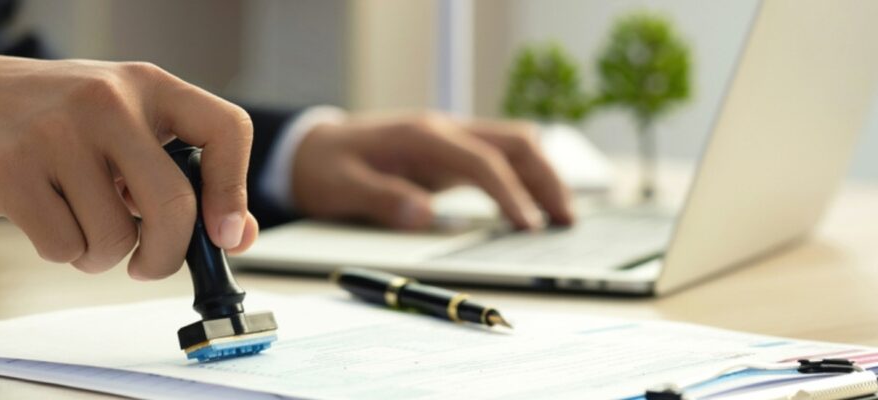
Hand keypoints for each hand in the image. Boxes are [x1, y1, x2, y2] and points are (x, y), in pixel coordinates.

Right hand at [0, 49, 258, 278]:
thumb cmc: (56, 122)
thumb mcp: (126, 129)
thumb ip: (180, 176)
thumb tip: (236, 237)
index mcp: (148, 86)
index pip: (225, 129)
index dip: (234, 192)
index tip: (224, 235)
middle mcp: (108, 101)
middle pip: (173, 205)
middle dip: (166, 255)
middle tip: (148, 264)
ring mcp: (57, 132)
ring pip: (114, 238)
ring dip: (100, 255)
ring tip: (80, 223)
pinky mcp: (11, 168)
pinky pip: (63, 246)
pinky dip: (61, 251)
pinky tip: (46, 218)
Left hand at [292, 112, 572, 229]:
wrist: (312, 147)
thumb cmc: (325, 167)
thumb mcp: (341, 187)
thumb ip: (381, 199)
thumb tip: (425, 216)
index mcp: (421, 136)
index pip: (481, 160)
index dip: (510, 193)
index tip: (528, 225)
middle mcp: (443, 130)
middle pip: (515, 142)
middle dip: (546, 178)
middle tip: (565, 220)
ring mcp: (451, 139)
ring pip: (515, 145)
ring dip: (543, 176)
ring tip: (563, 217)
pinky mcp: (452, 154)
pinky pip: (500, 158)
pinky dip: (526, 178)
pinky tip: (536, 207)